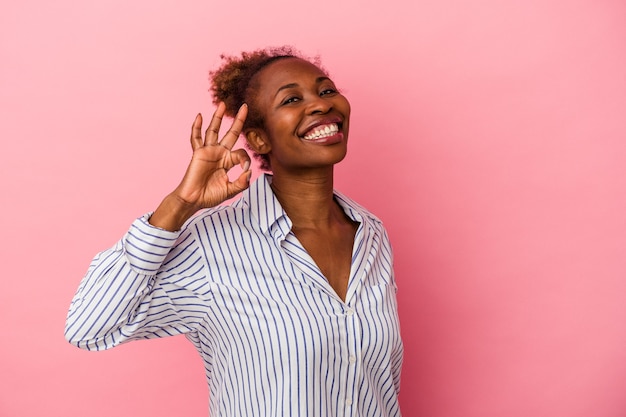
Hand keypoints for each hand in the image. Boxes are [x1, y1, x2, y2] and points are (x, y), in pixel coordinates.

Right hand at [149, 102, 250, 230]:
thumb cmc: (210, 196)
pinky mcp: (198, 153)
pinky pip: (196, 138)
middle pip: (231, 133)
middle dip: (238, 120)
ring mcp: (208, 151)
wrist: (193, 200)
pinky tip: (199, 116)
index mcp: (228, 161)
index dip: (246, 160)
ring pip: (213, 130)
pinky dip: (196, 127)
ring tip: (222, 104)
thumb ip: (241, 183)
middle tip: (245, 107)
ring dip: (217, 117)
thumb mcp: (230, 190)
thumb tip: (249, 172)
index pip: (242, 153)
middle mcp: (219, 153)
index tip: (245, 170)